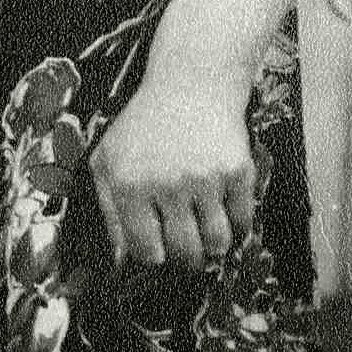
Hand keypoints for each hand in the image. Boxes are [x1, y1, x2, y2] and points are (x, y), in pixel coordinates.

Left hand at [86, 72, 256, 272]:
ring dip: (213, 246)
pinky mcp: (238, 171)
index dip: (154, 257)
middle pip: (185, 254)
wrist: (189, 87)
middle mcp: (166, 183)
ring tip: (205, 230)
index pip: (145, 252)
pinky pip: (243, 223)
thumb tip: (122, 263)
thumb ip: (110, 214)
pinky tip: (223, 209)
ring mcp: (205, 178)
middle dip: (186, 259)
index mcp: (128, 184)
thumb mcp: (108, 163)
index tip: (158, 249)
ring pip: (218, 244)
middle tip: (186, 246)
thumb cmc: (143, 130)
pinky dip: (236, 225)